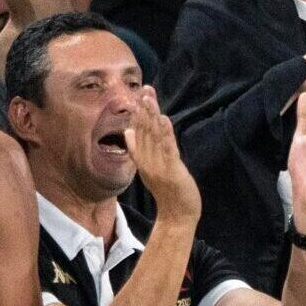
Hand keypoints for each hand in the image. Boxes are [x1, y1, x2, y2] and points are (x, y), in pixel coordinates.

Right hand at [125, 87, 199, 219]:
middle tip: (144, 89)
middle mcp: (147, 160)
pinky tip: (164, 119)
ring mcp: (158, 165)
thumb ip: (139, 149)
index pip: (137, 132)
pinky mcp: (171, 170)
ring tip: (149, 97)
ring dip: (152, 115)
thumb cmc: (167, 192)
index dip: (137, 114)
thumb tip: (128, 131)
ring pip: (153, 136)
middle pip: (144, 130)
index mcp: (141, 159)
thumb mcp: (150, 169)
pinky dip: (165, 133)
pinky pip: (167, 148)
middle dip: (144, 109)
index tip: (136, 96)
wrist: (177, 216)